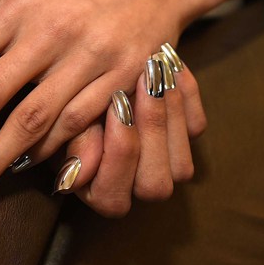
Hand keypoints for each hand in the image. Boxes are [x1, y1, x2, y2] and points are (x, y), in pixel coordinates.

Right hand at [50, 56, 205, 217]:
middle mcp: (133, 186)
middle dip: (149, 133)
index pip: (112, 198)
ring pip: (181, 166)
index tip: (113, 101)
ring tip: (154, 71)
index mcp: (98, 191)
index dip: (117, 153)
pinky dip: (186, 95)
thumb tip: (78, 170)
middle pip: (153, 187)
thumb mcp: (67, 116)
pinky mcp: (185, 140)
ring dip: (170, 114)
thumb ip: (77, 141)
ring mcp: (164, 168)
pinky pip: (196, 127)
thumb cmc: (69, 99)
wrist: (95, 69)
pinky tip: (170, 66)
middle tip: (142, 83)